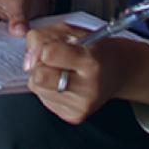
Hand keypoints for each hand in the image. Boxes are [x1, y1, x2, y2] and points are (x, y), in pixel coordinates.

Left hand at [22, 23, 148, 123]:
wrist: (120, 71)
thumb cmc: (97, 49)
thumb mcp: (75, 32)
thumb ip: (46, 37)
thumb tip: (28, 57)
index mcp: (90, 61)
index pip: (48, 54)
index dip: (42, 47)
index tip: (48, 45)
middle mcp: (87, 87)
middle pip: (39, 76)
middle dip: (38, 64)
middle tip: (50, 58)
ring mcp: (81, 105)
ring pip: (37, 88)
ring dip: (42, 76)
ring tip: (61, 70)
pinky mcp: (74, 116)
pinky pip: (44, 99)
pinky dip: (48, 88)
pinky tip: (64, 82)